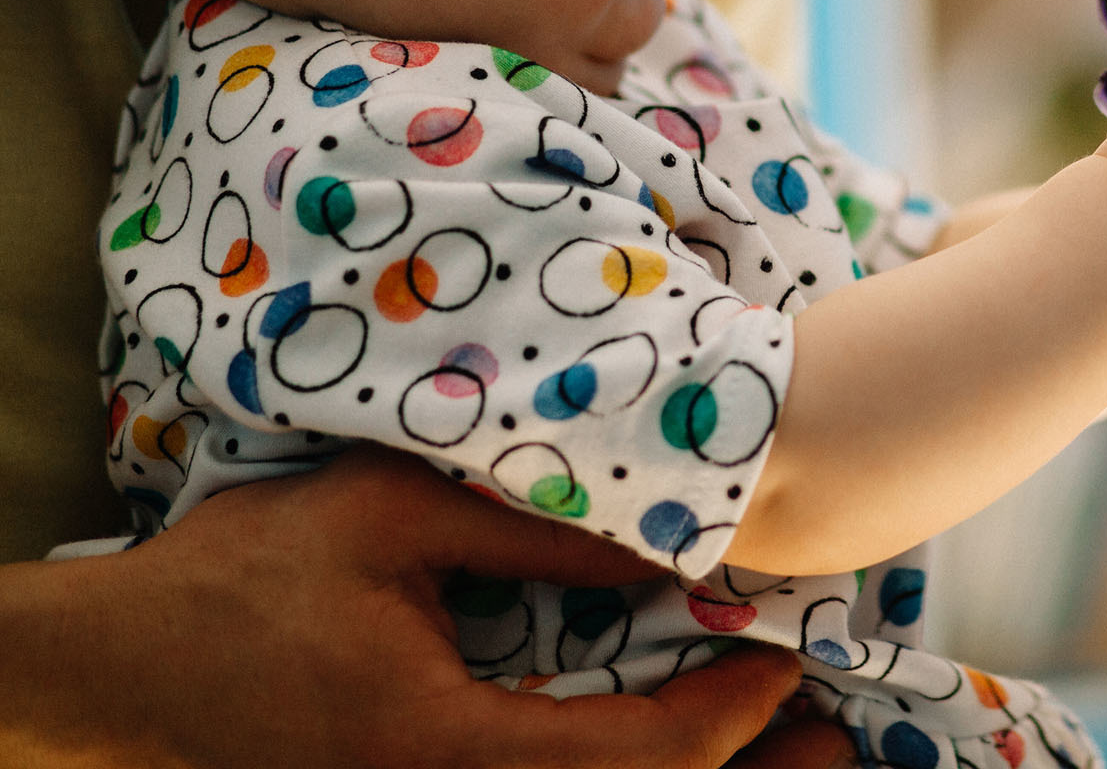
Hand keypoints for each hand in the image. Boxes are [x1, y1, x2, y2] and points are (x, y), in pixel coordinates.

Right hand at [0, 445, 799, 768]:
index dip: (729, 713)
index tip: (786, 652)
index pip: (634, 761)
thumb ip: (535, 527)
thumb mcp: (390, 519)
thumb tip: (669, 534)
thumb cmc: (240, 583)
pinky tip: (674, 749)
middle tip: (834, 731)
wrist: (116, 676)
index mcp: (440, 750)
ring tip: (794, 749)